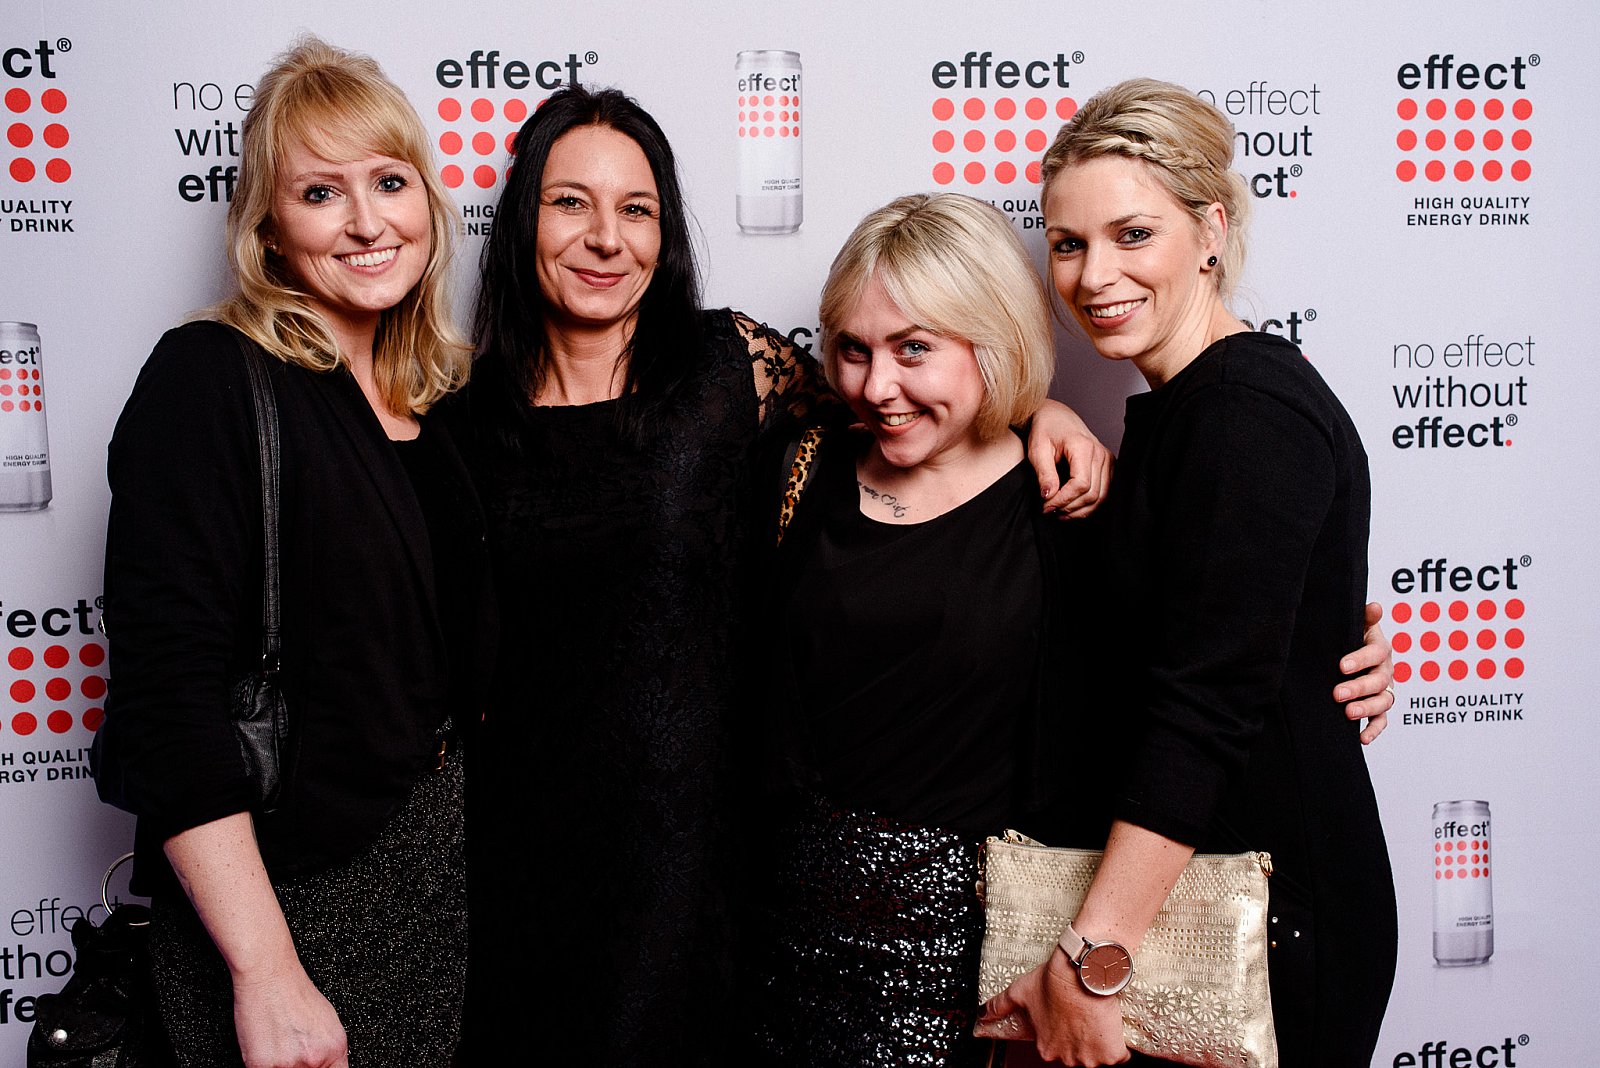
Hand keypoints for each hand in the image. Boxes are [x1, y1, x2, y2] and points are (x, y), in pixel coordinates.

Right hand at [232, 958, 347, 1067]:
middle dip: (301, 1065)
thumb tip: (328, 1064)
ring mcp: (287, 1065)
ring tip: (280, 1044)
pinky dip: (263, 1063)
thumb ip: (329, 1049)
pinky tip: (266, 1045)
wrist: (270, 975)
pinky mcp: (260, 1066)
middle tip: (294, 1048)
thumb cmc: (296, 992)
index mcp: (335, 1048)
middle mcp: (314, 1059)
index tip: (318, 1065)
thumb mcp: (328, 1020)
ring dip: (282, 1064)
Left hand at [976, 951, 1129, 1064]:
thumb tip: (980, 1013)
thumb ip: (999, 1006)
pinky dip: (1118, 1044)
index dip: (1066, 1031)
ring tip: (1096, 1018)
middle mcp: (1067, 1058)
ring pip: (1098, 1055)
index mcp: (1046, 1048)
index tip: (1070, 1017)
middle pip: (1079, 1053)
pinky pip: (1119, 1056)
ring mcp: (1090, 1059)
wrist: (1080, 972)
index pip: (1059, 1046)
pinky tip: (1110, 1025)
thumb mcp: (1019, 992)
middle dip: (1082, 1039)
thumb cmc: (1052, 981)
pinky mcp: (1111, 1054)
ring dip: (1100, 1041)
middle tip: (1083, 1016)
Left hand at [1026, 400, 1111, 518]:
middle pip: (1092, 493)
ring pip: (1101, 497)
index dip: (1063, 500)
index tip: (1046, 506)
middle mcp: (1100, 453)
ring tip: (1059, 512)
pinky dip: (1088, 505)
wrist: (1056, 416)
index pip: (1080, 484)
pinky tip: (1071, 508)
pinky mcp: (1109, 466)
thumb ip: (1044, 474)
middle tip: (1049, 511)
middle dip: (1069, 507)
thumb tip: (1049, 497)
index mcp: (1083, 447)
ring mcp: (1107, 460)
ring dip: (1079, 510)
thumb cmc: (1045, 429)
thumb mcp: (1037, 450)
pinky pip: (1104, 493)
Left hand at [1333, 601, 1392, 743]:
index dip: (1360, 659)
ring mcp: (1384, 690)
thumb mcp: (1355, 625)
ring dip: (1366, 708)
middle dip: (1358, 688)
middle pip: (1378, 681)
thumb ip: (1365, 617)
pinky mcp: (1379, 707)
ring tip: (1348, 713)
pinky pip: (1382, 720)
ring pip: (1383, 702)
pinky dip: (1374, 730)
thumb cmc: (1351, 638)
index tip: (1341, 666)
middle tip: (1337, 694)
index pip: (1376, 652)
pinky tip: (1361, 738)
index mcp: (1380, 648)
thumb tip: (1374, 606)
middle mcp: (1385, 670)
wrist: (1351, 654)